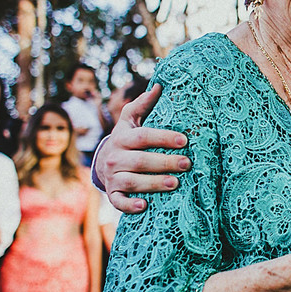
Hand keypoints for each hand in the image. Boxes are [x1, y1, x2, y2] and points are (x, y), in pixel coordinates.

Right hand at [94, 83, 189, 213]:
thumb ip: (143, 104)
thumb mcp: (130, 120)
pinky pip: (119, 202)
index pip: (143, 136)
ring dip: (154, 183)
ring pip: (132, 181)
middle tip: (187, 164)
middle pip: (140, 160)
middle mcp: (115, 158)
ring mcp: (112, 177)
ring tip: (175, 183)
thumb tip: (159, 86)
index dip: (163, 137)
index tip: (185, 140)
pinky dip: (130, 205)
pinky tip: (146, 205)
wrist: (103, 163)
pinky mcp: (112, 194)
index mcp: (122, 138)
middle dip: (165, 162)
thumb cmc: (127, 139)